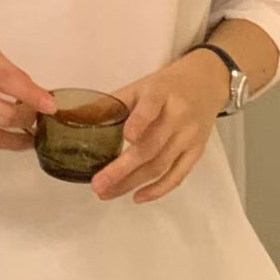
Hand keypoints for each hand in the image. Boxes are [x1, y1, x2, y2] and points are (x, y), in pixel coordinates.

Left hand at [92, 51, 228, 202]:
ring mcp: (190, 135)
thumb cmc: (165, 87)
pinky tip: (137, 197)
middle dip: (122, 169)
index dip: (140, 121)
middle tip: (98, 184)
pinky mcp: (197, 151)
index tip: (126, 136)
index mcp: (161, 93)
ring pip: (161, 165)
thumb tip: (72, 119)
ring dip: (132, 183)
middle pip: (151, 147)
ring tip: (107, 193)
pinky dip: (158, 190)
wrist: (206, 82)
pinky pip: (178, 175)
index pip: (151, 107)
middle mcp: (179, 115)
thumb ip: (110, 105)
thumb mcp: (138, 87)